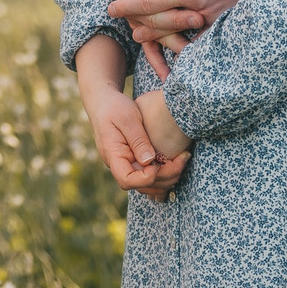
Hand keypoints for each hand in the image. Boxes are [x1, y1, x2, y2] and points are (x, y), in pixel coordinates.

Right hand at [81, 71, 188, 199]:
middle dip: (164, 177)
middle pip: (140, 185)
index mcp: (113, 155)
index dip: (145, 178)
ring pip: (146, 184)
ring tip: (182, 160)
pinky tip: (175, 163)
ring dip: (166, 178)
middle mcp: (118, 164)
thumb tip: (149, 161)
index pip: (126, 180)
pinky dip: (163, 174)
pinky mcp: (134, 160)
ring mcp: (126, 164)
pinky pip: (148, 176)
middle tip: (183, 159)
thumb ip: (138, 140)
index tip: (157, 164)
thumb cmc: (114, 107)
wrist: (103, 102)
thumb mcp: (128, 118)